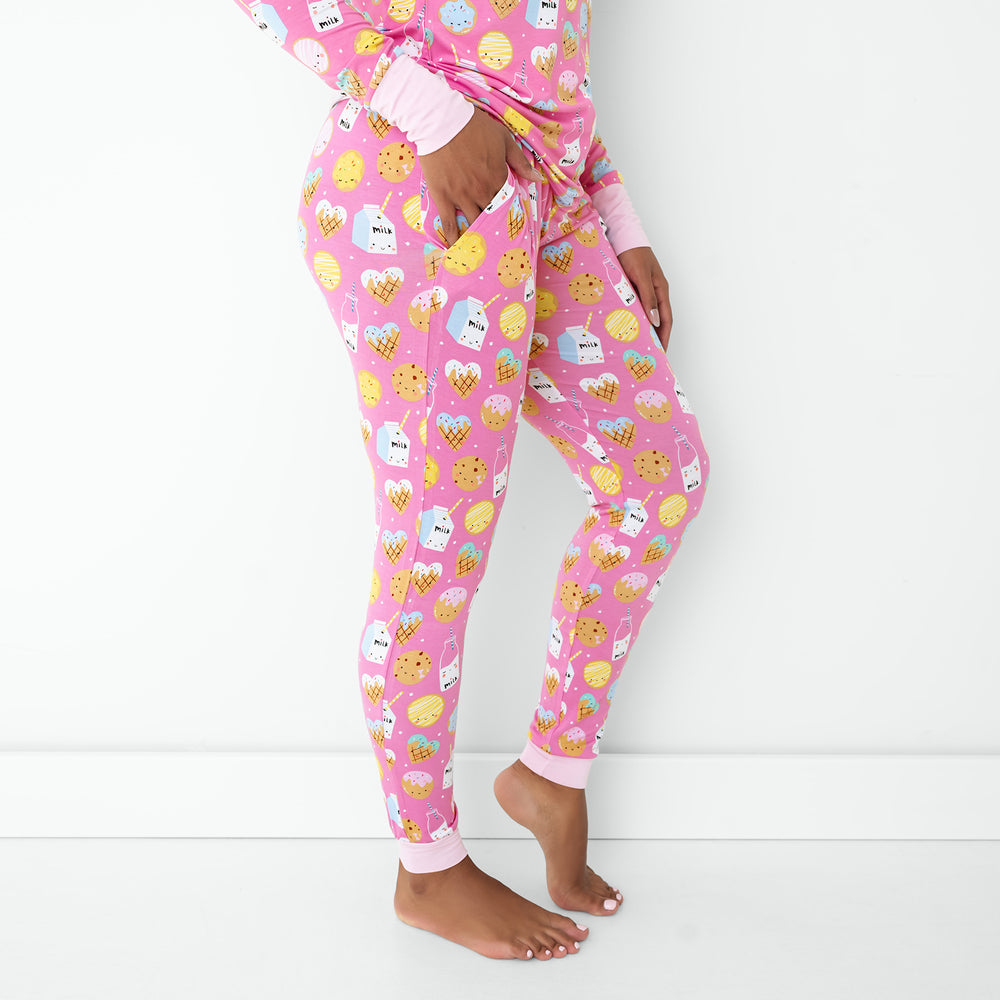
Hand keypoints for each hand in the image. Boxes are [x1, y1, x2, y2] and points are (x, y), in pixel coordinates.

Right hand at [419, 106, 542, 246]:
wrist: (441, 121)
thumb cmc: (474, 127)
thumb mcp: (504, 139)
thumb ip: (520, 162)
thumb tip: (538, 180)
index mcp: (499, 178)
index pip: (510, 203)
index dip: (512, 213)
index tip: (514, 222)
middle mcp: (482, 192)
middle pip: (494, 217)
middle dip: (498, 228)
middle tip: (501, 240)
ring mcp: (462, 197)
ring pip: (475, 224)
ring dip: (480, 237)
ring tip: (484, 249)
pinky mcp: (444, 198)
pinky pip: (449, 224)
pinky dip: (454, 239)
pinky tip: (457, 250)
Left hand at [617, 246, 672, 351]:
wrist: (622, 237)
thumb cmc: (633, 253)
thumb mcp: (641, 276)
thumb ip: (648, 298)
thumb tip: (655, 321)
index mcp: (661, 290)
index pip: (666, 320)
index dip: (664, 337)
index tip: (661, 353)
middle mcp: (654, 292)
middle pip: (656, 320)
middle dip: (654, 338)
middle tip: (648, 354)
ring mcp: (643, 290)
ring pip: (644, 315)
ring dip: (641, 329)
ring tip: (635, 345)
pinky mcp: (632, 288)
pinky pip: (633, 307)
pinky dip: (630, 318)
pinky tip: (624, 327)